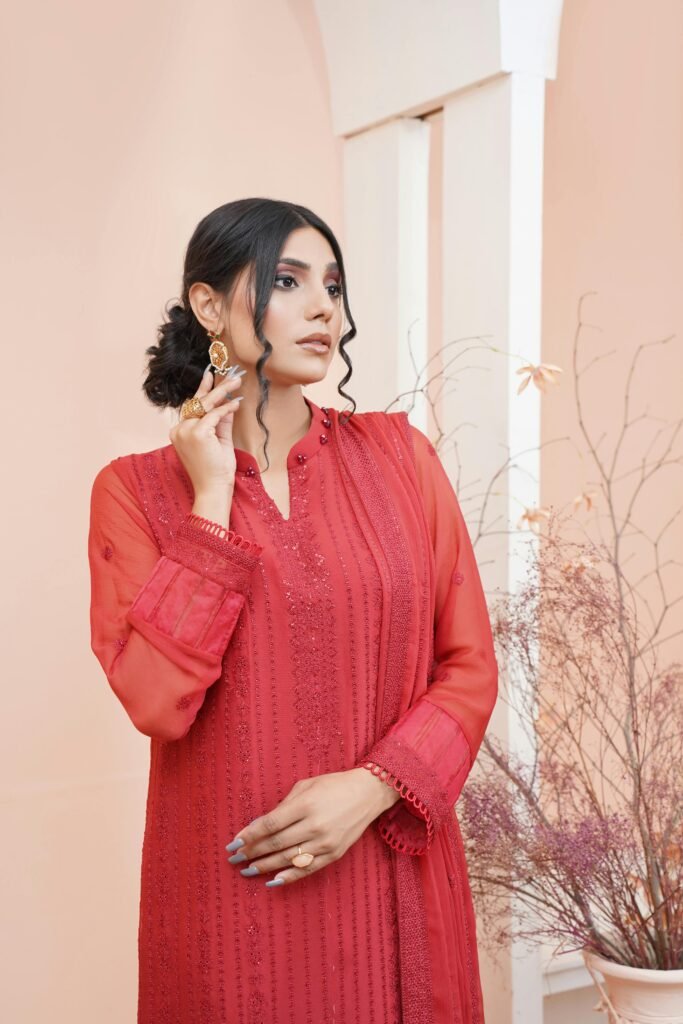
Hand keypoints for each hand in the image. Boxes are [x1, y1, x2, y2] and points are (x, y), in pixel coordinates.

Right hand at [169, 366, 243, 493]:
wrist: (213, 489)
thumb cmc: (216, 470)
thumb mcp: (219, 441)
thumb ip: (221, 422)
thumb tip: (228, 403)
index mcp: (180, 432)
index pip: (191, 406)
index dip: (202, 390)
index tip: (210, 375)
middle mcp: (179, 430)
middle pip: (198, 402)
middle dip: (215, 387)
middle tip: (232, 375)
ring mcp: (186, 431)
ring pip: (205, 405)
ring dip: (222, 391)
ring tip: (236, 381)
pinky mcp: (197, 433)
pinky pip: (214, 415)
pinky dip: (226, 408)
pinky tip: (236, 403)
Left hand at [225, 768, 399, 886]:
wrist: (368, 794)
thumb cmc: (333, 785)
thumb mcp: (306, 786)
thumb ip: (284, 805)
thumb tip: (262, 825)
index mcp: (306, 805)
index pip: (270, 825)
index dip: (249, 835)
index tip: (233, 843)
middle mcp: (315, 826)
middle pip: (276, 844)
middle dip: (252, 852)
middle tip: (235, 858)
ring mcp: (325, 842)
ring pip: (288, 859)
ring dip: (265, 866)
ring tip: (247, 869)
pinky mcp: (334, 854)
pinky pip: (307, 869)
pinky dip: (288, 877)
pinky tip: (272, 881)